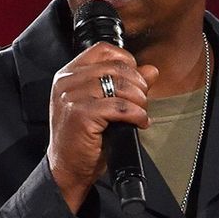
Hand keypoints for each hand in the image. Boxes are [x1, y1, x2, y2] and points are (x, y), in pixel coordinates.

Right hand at [48, 42, 158, 212]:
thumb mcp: (104, 106)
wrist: (67, 168)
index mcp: (69, 74)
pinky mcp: (80, 114)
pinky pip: (120, 107)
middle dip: (138, 84)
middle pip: (116, 67)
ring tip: (141, 113)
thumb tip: (151, 70)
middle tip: (142, 102)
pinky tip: (139, 122)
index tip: (135, 81)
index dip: (127, 61)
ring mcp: (71, 97)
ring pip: (120, 85)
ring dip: (139, 100)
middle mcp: (67, 81)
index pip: (103, 50)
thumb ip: (126, 84)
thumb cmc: (83, 138)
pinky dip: (136, 114)